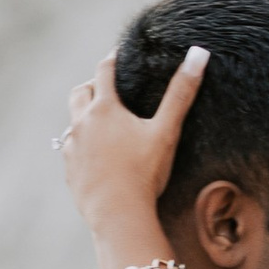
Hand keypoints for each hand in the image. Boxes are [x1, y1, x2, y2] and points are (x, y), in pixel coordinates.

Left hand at [62, 45, 207, 264]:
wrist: (118, 215)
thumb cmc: (145, 172)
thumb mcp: (166, 131)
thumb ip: (181, 93)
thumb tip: (199, 53)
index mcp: (104, 109)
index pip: (104, 71)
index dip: (113, 59)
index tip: (119, 54)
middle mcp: (82, 123)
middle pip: (80, 92)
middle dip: (92, 85)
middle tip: (107, 88)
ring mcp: (72, 147)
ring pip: (73, 122)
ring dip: (84, 116)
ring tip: (102, 122)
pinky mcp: (69, 170)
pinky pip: (71, 150)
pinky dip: (82, 145)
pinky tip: (96, 154)